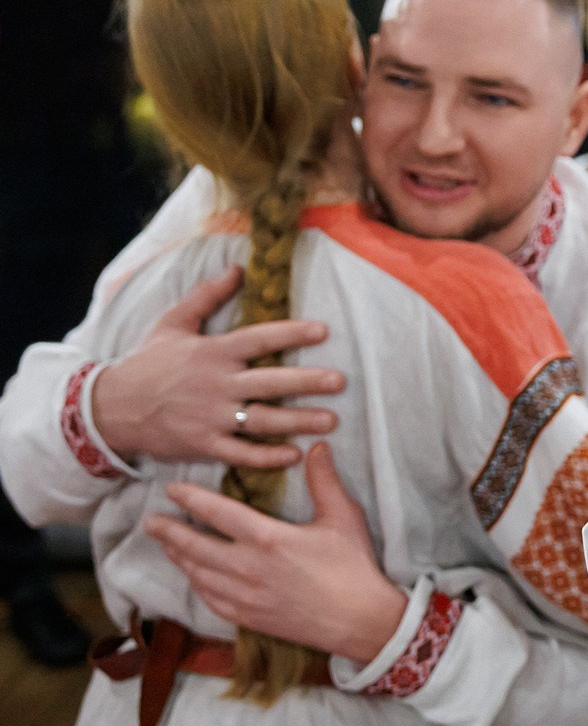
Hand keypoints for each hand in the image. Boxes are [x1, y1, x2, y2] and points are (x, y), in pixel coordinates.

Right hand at [92, 266, 344, 468]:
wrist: (111, 407)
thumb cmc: (147, 362)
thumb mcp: (173, 323)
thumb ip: (207, 296)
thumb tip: (238, 269)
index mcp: (213, 352)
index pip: (259, 339)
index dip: (292, 333)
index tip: (324, 331)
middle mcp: (216, 384)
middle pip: (269, 382)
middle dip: (306, 382)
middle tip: (340, 381)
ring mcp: (211, 417)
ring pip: (262, 420)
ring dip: (298, 421)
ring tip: (330, 422)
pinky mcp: (204, 444)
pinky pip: (241, 453)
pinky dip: (267, 456)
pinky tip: (294, 455)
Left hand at [144, 442, 406, 664]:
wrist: (361, 621)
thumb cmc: (353, 566)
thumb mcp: (344, 517)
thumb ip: (325, 481)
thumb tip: (318, 447)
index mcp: (268, 538)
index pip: (218, 513)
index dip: (191, 498)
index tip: (171, 489)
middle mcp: (247, 567)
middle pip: (194, 546)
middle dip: (169, 531)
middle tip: (151, 520)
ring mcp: (244, 596)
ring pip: (197, 573)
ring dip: (178, 556)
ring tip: (167, 543)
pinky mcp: (248, 617)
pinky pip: (209, 598)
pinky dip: (196, 584)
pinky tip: (194, 576)